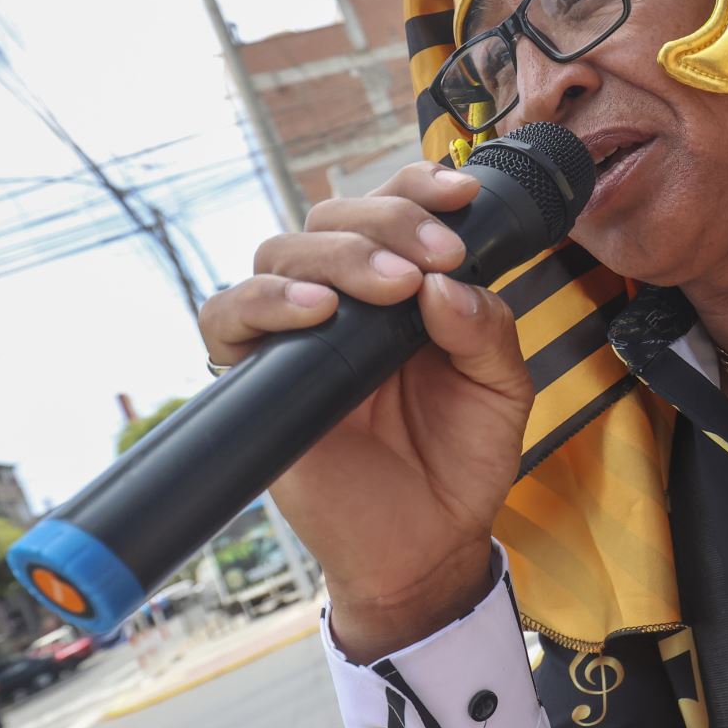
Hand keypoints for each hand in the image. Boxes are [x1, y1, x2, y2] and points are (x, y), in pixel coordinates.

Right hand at [197, 163, 532, 661]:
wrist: (430, 543)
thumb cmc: (462, 458)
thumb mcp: (501, 387)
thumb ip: (485, 329)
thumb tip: (444, 284)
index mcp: (404, 287)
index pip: (392, 206)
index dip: (418, 185)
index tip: (462, 196)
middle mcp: (345, 300)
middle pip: (334, 217)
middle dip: (390, 220)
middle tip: (437, 257)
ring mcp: (297, 336)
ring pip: (281, 252)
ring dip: (340, 255)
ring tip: (395, 287)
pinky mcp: (257, 380)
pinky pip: (226, 320)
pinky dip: (264, 302)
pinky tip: (319, 310)